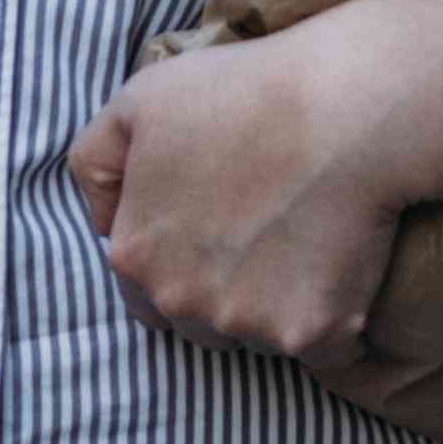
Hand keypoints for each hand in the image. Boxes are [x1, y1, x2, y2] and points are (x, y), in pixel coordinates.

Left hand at [71, 18, 435, 366]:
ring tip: (306, 238)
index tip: (218, 226)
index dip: (180, 262)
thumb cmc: (244, 92)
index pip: (143, 293)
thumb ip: (96, 165)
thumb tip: (103, 226)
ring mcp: (249, 325)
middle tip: (264, 229)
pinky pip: (321, 351)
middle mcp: (183, 303)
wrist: (345, 104)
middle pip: (199, 323)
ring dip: (276, 308)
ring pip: (257, 337)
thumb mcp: (138, 101)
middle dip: (222, 291)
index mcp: (135, 256)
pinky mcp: (314, 334)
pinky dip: (333, 324)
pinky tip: (345, 268)